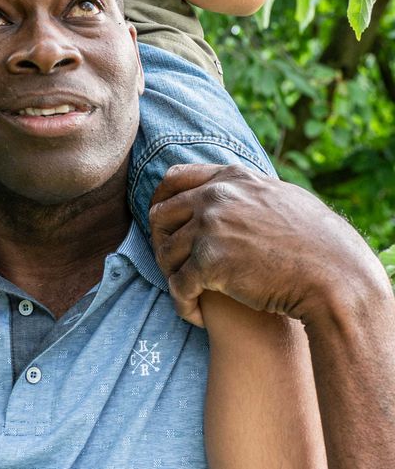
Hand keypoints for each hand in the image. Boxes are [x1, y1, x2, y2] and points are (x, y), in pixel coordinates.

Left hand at [149, 164, 385, 328]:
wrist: (335, 275)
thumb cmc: (318, 243)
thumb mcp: (281, 197)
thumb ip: (250, 191)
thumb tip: (235, 189)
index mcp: (231, 178)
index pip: (174, 178)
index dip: (161, 201)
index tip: (161, 224)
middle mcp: (215, 197)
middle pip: (160, 215)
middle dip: (160, 242)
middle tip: (172, 266)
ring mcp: (210, 228)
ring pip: (165, 253)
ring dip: (171, 277)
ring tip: (187, 295)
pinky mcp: (210, 263)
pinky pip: (178, 286)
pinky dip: (182, 304)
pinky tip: (196, 316)